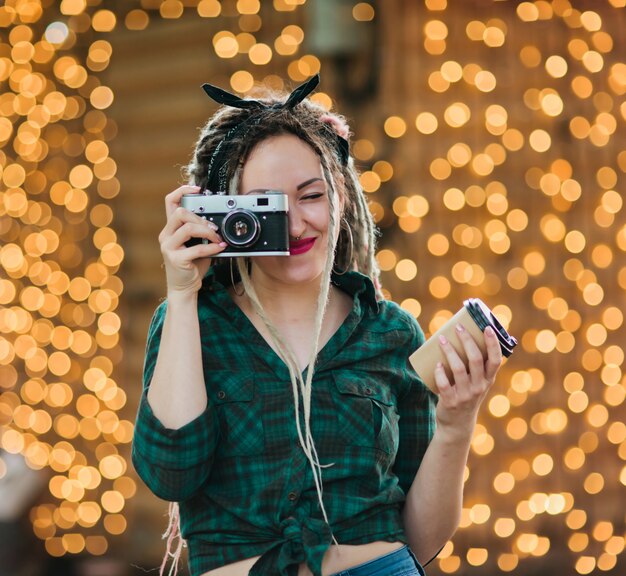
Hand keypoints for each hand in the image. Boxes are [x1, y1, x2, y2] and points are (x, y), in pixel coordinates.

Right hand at [159, 185, 226, 295]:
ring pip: (187, 228)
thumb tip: (217, 221)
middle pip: (180, 213)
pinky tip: (220, 248)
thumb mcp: (196, 244)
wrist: (184, 287)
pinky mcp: (175, 259)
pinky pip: (196, 248)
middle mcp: (166, 235)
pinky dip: (212, 248)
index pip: (170, 202)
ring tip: (217, 238)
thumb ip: (201, 231)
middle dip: (200, 218)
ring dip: (207, 231)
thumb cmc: (192, 265)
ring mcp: (168, 247)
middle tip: (213, 228)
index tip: (198, 189)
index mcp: (170, 229)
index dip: (182, 191)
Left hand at [433, 324, 502, 441]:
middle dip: (467, 340)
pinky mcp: (450, 401)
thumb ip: (475, 366)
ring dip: (449, 351)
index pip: (495, 360)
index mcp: (488, 380)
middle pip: (476, 359)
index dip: (493, 343)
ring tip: (441, 339)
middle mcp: (479, 387)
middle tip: (458, 327)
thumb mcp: (477, 383)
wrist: (457, 424)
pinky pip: (444, 384)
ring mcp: (465, 395)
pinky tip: (436, 364)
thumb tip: (462, 336)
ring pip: (458, 368)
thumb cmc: (466, 395)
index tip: (487, 327)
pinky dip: (439, 372)